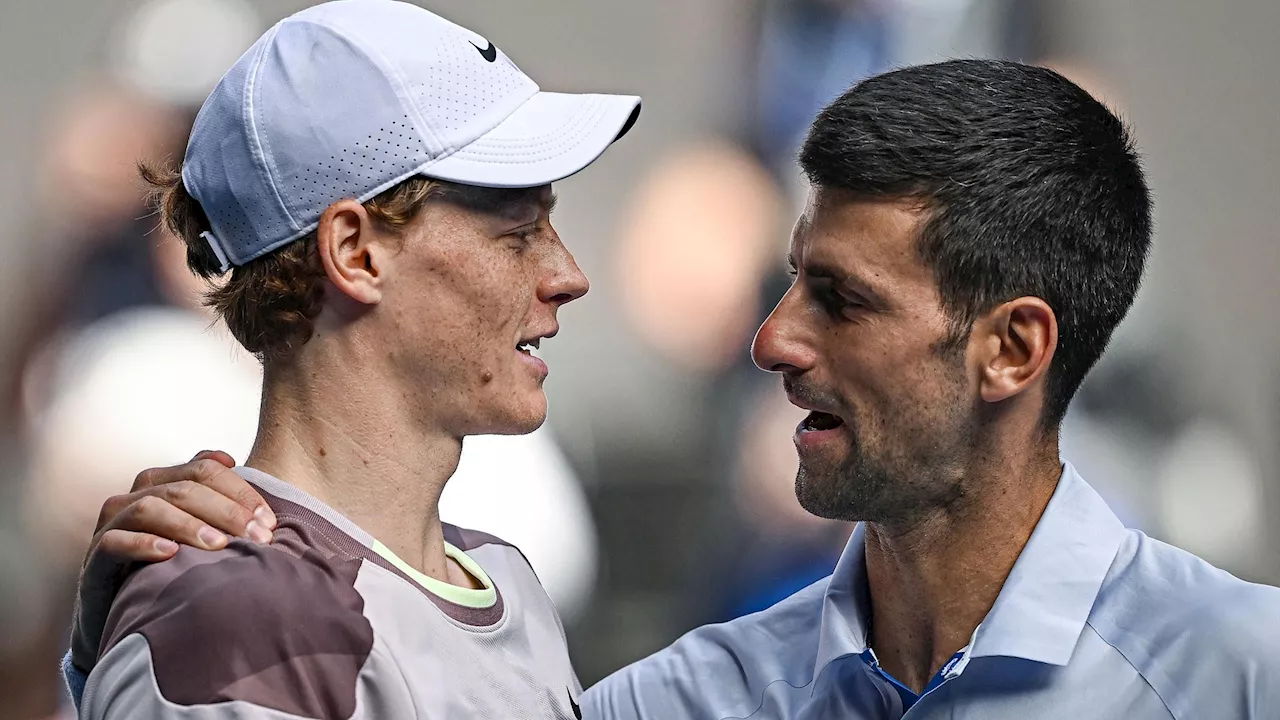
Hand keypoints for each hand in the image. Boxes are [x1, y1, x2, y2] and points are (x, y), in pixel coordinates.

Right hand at [69, 451, 275, 670]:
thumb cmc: (170, 569)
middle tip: (258, 536)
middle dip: (225, 511)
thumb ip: (214, 496)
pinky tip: (171, 554)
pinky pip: (114, 542)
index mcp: (161, 484)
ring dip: (188, 525)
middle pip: (182, 488)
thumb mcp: (198, 531)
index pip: (203, 469)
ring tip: (219, 545)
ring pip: (148, 508)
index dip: (239, 490)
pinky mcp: (95, 559)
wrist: (125, 614)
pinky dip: (143, 544)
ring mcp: (111, 527)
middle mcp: (134, 498)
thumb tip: (229, 459)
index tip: (268, 520)